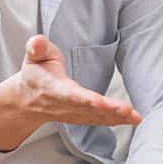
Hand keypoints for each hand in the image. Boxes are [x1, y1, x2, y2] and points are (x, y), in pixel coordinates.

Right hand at [16, 34, 141, 127]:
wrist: (28, 99)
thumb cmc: (36, 74)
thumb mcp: (33, 57)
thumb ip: (36, 48)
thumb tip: (37, 42)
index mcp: (54, 89)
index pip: (70, 95)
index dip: (85, 99)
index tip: (99, 102)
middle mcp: (65, 105)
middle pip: (89, 109)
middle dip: (108, 110)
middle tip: (128, 111)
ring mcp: (74, 114)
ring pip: (97, 117)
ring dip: (117, 118)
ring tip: (135, 117)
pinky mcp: (82, 117)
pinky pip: (100, 121)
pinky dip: (116, 121)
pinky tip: (131, 120)